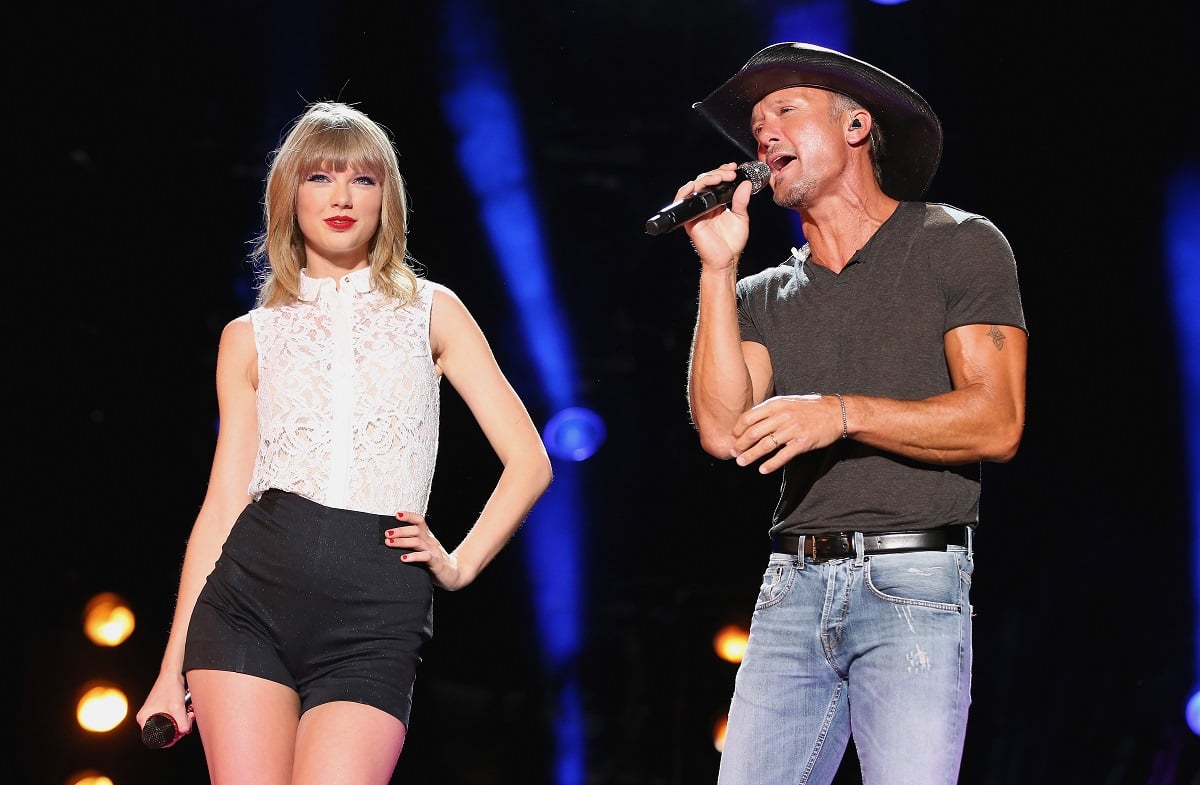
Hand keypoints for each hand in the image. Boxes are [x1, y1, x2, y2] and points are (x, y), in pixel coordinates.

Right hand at [135, 674, 193, 738]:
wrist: (172, 672)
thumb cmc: (170, 687)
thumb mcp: (177, 708)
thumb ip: (182, 723)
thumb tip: (184, 732)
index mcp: (144, 719)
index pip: (155, 738)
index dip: (169, 739)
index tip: (180, 735)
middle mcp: (146, 716)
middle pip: (163, 731)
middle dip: (177, 729)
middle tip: (186, 723)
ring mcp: (152, 711)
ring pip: (168, 723)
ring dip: (179, 721)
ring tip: (187, 715)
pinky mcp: (159, 707)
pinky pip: (169, 716)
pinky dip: (178, 715)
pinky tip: (185, 710)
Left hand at [385, 512, 462, 589]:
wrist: (454, 575)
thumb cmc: (434, 564)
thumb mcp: (423, 551)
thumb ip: (411, 545)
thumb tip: (390, 541)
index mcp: (427, 537)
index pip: (419, 521)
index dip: (409, 516)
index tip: (396, 515)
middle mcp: (431, 541)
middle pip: (416, 530)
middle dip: (400, 530)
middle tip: (387, 533)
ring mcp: (434, 551)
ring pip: (418, 542)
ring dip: (402, 541)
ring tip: (389, 542)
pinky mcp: (436, 563)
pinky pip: (425, 557)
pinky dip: (413, 556)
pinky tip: (403, 558)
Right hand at [677, 162, 754, 269]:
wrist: (725, 259)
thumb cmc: (731, 243)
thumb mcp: (741, 217)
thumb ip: (742, 200)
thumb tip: (745, 184)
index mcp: (716, 203)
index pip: (716, 182)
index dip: (722, 172)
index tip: (733, 169)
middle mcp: (705, 205)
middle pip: (705, 180)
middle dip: (717, 173)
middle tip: (729, 174)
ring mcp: (696, 210)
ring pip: (695, 186)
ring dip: (706, 178)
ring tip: (720, 178)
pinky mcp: (689, 218)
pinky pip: (683, 201)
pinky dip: (686, 191)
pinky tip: (697, 187)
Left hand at [730, 394, 844, 472]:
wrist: (836, 412)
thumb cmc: (811, 407)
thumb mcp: (788, 401)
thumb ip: (770, 410)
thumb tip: (751, 420)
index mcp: (776, 405)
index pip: (749, 417)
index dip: (738, 429)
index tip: (733, 437)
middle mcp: (782, 416)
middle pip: (754, 433)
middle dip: (740, 444)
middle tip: (734, 453)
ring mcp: (792, 430)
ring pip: (765, 445)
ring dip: (751, 455)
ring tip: (742, 462)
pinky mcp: (802, 443)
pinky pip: (783, 456)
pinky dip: (771, 464)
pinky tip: (762, 470)